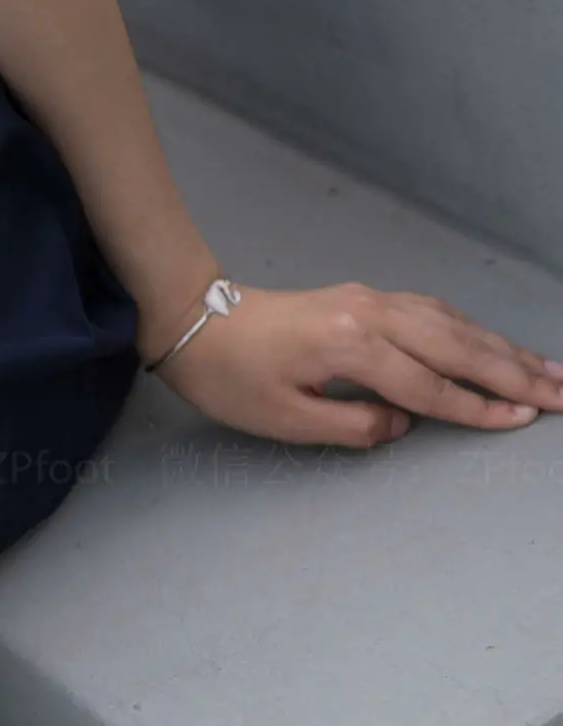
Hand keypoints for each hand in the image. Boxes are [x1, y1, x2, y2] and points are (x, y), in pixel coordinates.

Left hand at [151, 282, 562, 446]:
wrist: (198, 320)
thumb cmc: (231, 376)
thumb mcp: (282, 419)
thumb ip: (351, 426)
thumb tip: (404, 423)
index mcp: (351, 346)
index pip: (431, 386)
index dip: (478, 408)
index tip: (522, 420)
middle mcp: (372, 314)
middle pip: (459, 348)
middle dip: (516, 374)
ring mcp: (372, 300)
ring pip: (454, 325)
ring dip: (504, 349)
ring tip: (548, 371)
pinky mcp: (367, 298)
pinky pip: (435, 313)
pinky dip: (473, 330)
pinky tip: (495, 344)